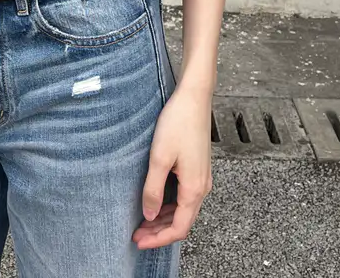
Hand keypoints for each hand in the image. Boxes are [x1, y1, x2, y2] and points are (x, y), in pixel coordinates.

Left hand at [133, 85, 213, 249]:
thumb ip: (153, 189)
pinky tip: (156, 201)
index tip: (139, 241)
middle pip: (182, 222)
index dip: (158, 239)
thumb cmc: (178, 123)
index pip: (178, 228)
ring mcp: (202, 177)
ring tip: (143, 221)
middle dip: (159, 232)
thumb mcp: (159, 157)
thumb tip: (149, 214)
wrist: (194, 98)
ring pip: (184, 210)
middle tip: (137, 234)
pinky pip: (185, 196)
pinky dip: (170, 205)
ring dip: (164, 219)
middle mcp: (202, 187)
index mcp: (194, 188)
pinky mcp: (198, 168)